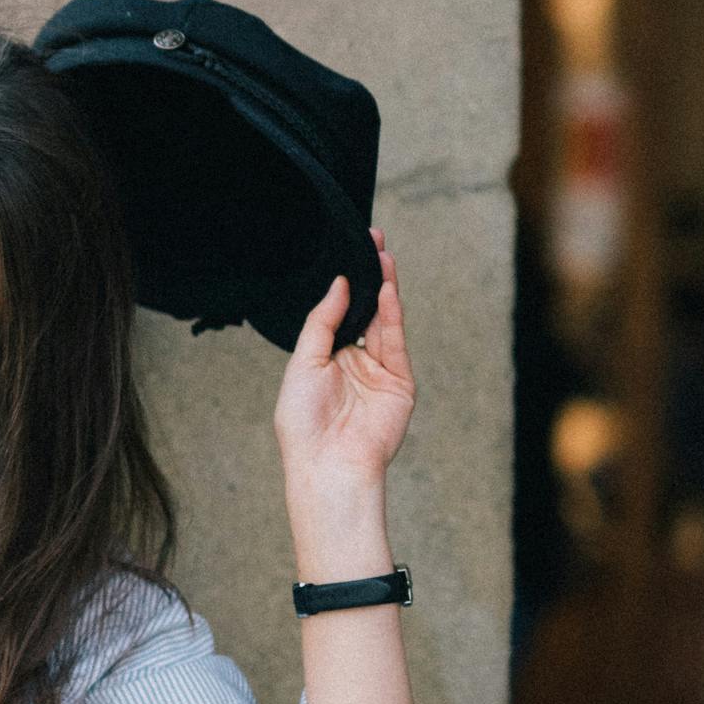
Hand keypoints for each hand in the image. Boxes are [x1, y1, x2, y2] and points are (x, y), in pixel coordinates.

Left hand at [273, 231, 416, 570]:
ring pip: (383, 320)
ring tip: (382, 254)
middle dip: (369, 277)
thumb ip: (322, 321)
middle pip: (365, 311)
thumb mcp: (303, 362)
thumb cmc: (303, 423)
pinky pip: (395, 340)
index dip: (345, 284)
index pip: (339, 313)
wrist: (328, 464)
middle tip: (371, 240)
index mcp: (326, 360)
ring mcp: (379, 372)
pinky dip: (392, 313)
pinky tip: (386, 287)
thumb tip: (339, 284)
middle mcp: (353, 363)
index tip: (348, 252)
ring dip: (384, 287)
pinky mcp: (400, 382)